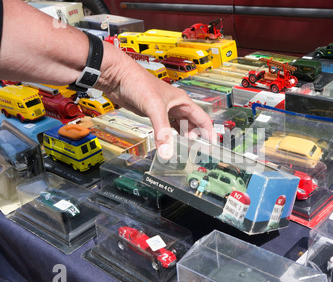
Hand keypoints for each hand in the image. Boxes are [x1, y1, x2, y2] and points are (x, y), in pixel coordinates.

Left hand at [96, 42, 215, 158]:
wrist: (119, 77)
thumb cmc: (138, 83)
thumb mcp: (154, 108)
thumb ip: (162, 132)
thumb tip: (167, 153)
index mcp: (182, 102)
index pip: (202, 119)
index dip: (209, 132)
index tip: (213, 145)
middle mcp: (176, 106)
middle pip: (192, 124)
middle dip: (196, 138)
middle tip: (198, 153)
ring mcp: (165, 110)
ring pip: (179, 126)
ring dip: (182, 138)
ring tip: (186, 151)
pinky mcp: (153, 114)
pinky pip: (166, 128)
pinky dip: (169, 136)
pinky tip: (169, 143)